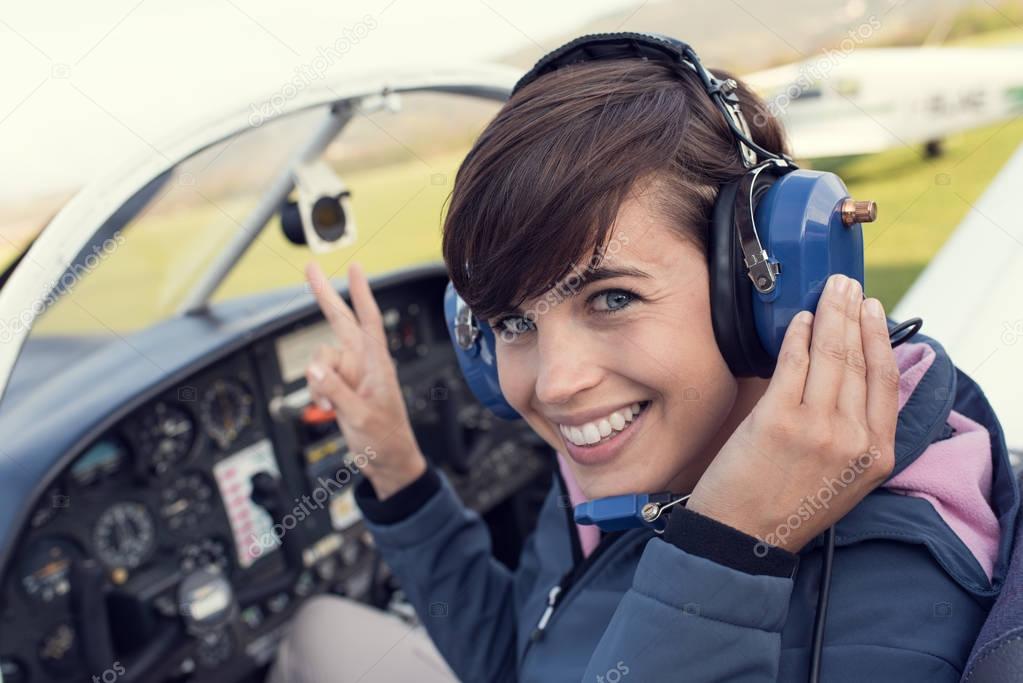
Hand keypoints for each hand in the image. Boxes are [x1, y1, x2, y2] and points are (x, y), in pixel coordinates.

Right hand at [304, 261, 426, 499]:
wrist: (388, 462)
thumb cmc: (386, 439)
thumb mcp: (360, 417)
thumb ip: (336, 391)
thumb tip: (314, 370)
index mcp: (377, 364)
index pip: (368, 320)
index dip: (361, 293)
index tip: (355, 267)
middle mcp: (364, 363)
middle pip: (340, 322)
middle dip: (325, 297)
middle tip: (311, 268)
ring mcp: (351, 374)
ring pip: (320, 359)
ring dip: (318, 382)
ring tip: (331, 406)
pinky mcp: (341, 387)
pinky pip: (318, 379)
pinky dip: (318, 393)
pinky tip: (329, 409)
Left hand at [686, 273, 898, 553]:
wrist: (742, 538)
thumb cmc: (787, 506)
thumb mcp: (844, 480)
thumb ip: (856, 435)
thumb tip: (851, 379)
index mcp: (876, 455)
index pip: (886, 381)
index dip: (880, 338)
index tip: (874, 311)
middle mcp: (853, 439)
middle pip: (859, 359)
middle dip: (854, 314)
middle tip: (848, 285)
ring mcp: (817, 427)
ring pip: (831, 355)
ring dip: (829, 314)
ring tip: (828, 291)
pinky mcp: (779, 420)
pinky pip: (793, 363)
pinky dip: (797, 335)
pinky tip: (798, 319)